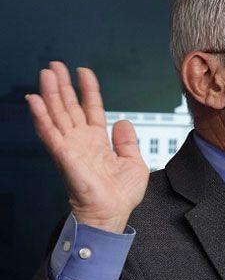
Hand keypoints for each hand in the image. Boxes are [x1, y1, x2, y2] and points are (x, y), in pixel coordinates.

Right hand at [26, 62, 148, 233]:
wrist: (112, 213)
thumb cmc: (121, 195)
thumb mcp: (134, 162)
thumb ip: (128, 140)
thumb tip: (124, 122)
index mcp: (98, 141)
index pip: (91, 108)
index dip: (88, 89)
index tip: (83, 71)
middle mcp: (82, 141)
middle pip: (69, 106)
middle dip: (62, 85)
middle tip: (55, 65)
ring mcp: (71, 147)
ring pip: (57, 114)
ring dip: (50, 94)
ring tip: (46, 74)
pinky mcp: (64, 156)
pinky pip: (50, 132)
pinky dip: (41, 116)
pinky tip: (35, 101)